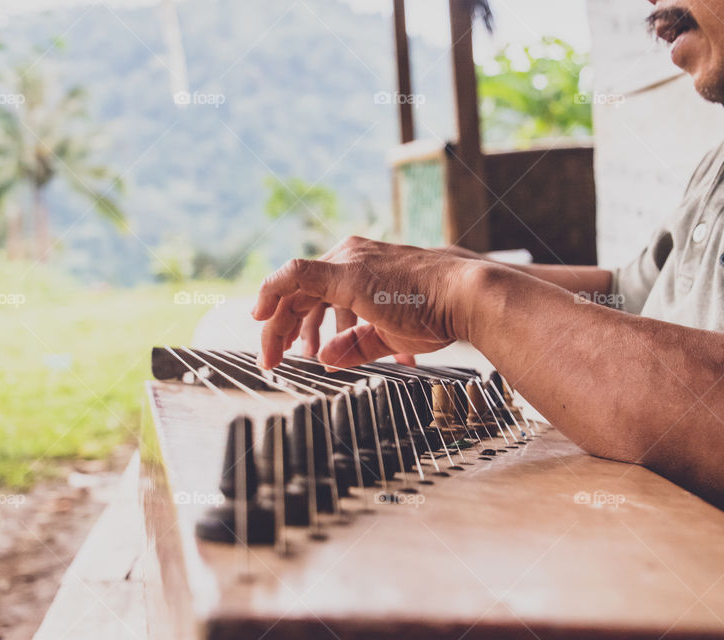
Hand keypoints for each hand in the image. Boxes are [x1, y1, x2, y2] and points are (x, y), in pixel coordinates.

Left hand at [252, 236, 478, 369]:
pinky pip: (294, 275)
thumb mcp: (387, 336)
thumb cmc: (437, 313)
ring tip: (275, 357)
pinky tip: (259, 316)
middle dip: (283, 328)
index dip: (296, 321)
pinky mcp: (345, 273)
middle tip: (272, 359)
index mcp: (361, 269)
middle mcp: (350, 258)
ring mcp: (347, 262)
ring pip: (292, 289)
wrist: (464, 298)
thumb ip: (354, 345)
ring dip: (278, 325)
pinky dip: (270, 291)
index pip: (315, 293)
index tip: (290, 347)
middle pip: (300, 293)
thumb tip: (325, 360)